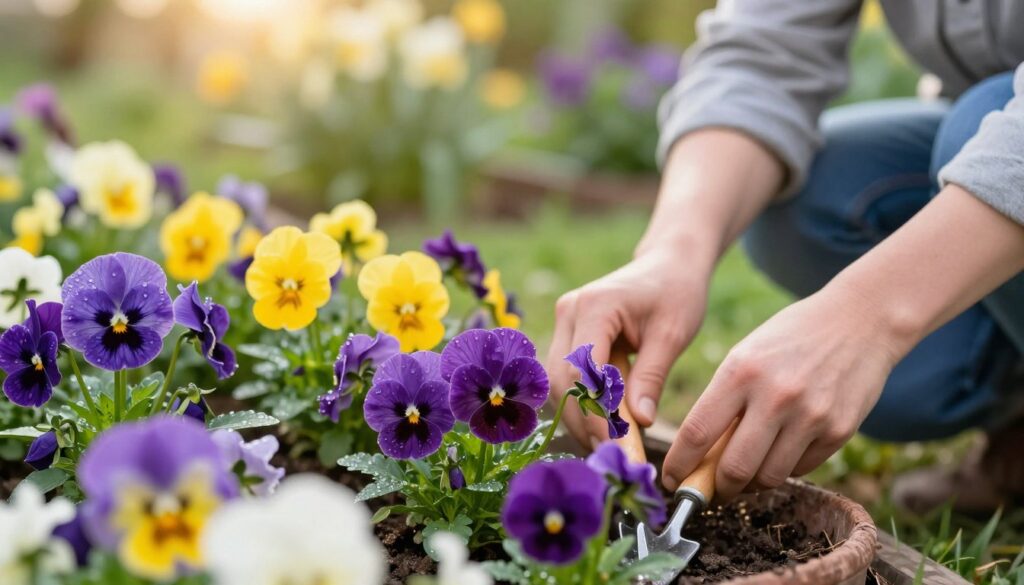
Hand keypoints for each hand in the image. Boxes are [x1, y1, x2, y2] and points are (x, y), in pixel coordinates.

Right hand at [546, 247, 710, 449]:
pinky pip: (567, 378)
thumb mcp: (672, 334)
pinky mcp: (567, 335)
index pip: (581, 370)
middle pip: (561, 380)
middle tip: (613, 457)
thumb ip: (652, 376)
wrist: (667, 265)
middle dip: (583, 422)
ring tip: (611, 448)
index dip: (593, 412)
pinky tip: (605, 428)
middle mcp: (568, 311)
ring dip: (580, 418)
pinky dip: (582, 405)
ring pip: (558, 384)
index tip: (616, 446)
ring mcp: (564, 322)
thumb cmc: (676, 293)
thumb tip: (639, 424)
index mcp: (594, 306)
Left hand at [662, 283, 903, 498]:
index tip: (671, 480)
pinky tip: (777, 455)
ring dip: (750, 485)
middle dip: (715, 488)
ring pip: (768, 477)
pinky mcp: (839, 431)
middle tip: (708, 490)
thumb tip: (699, 457)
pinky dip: (782, 469)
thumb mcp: (746, 356)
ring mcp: (811, 416)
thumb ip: (723, 402)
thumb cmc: (790, 340)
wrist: (860, 321)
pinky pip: (800, 469)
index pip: (698, 432)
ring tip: (742, 476)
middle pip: (733, 468)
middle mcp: (775, 396)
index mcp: (741, 372)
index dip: (679, 464)